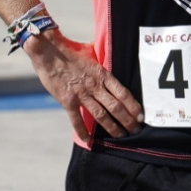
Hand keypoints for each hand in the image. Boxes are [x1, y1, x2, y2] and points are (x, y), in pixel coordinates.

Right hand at [25, 32, 142, 141]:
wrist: (49, 51)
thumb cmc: (70, 50)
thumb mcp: (91, 53)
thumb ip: (101, 61)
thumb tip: (110, 59)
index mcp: (102, 74)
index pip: (123, 93)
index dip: (134, 106)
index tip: (141, 116)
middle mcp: (95, 86)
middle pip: (115, 107)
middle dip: (128, 121)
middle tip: (136, 131)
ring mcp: (81, 94)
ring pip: (101, 115)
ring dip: (112, 127)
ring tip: (121, 136)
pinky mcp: (67, 100)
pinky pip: (77, 120)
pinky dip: (83, 131)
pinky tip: (89, 140)